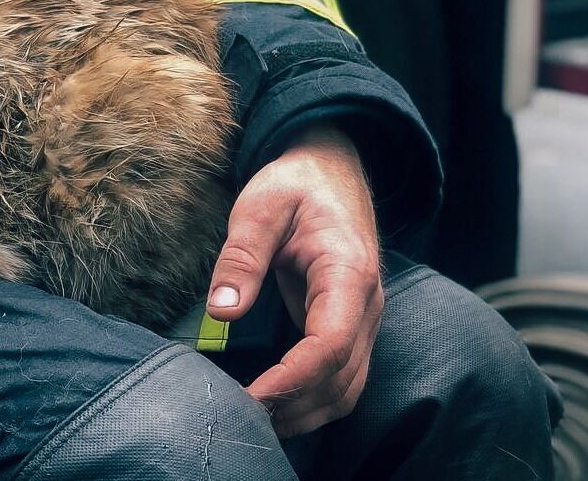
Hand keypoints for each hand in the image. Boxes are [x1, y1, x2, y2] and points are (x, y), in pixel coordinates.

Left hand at [206, 123, 381, 437]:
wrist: (330, 167)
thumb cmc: (294, 183)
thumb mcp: (260, 206)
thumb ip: (242, 257)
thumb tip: (221, 312)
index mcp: (348, 272)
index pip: (331, 344)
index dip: (294, 379)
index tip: (253, 397)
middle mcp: (366, 303)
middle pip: (343, 378)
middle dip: (295, 406)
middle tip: (240, 417)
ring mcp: (363, 317)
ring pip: (348, 386)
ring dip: (305, 411)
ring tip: (254, 419)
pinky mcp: (349, 323)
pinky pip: (341, 375)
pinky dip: (312, 398)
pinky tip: (274, 403)